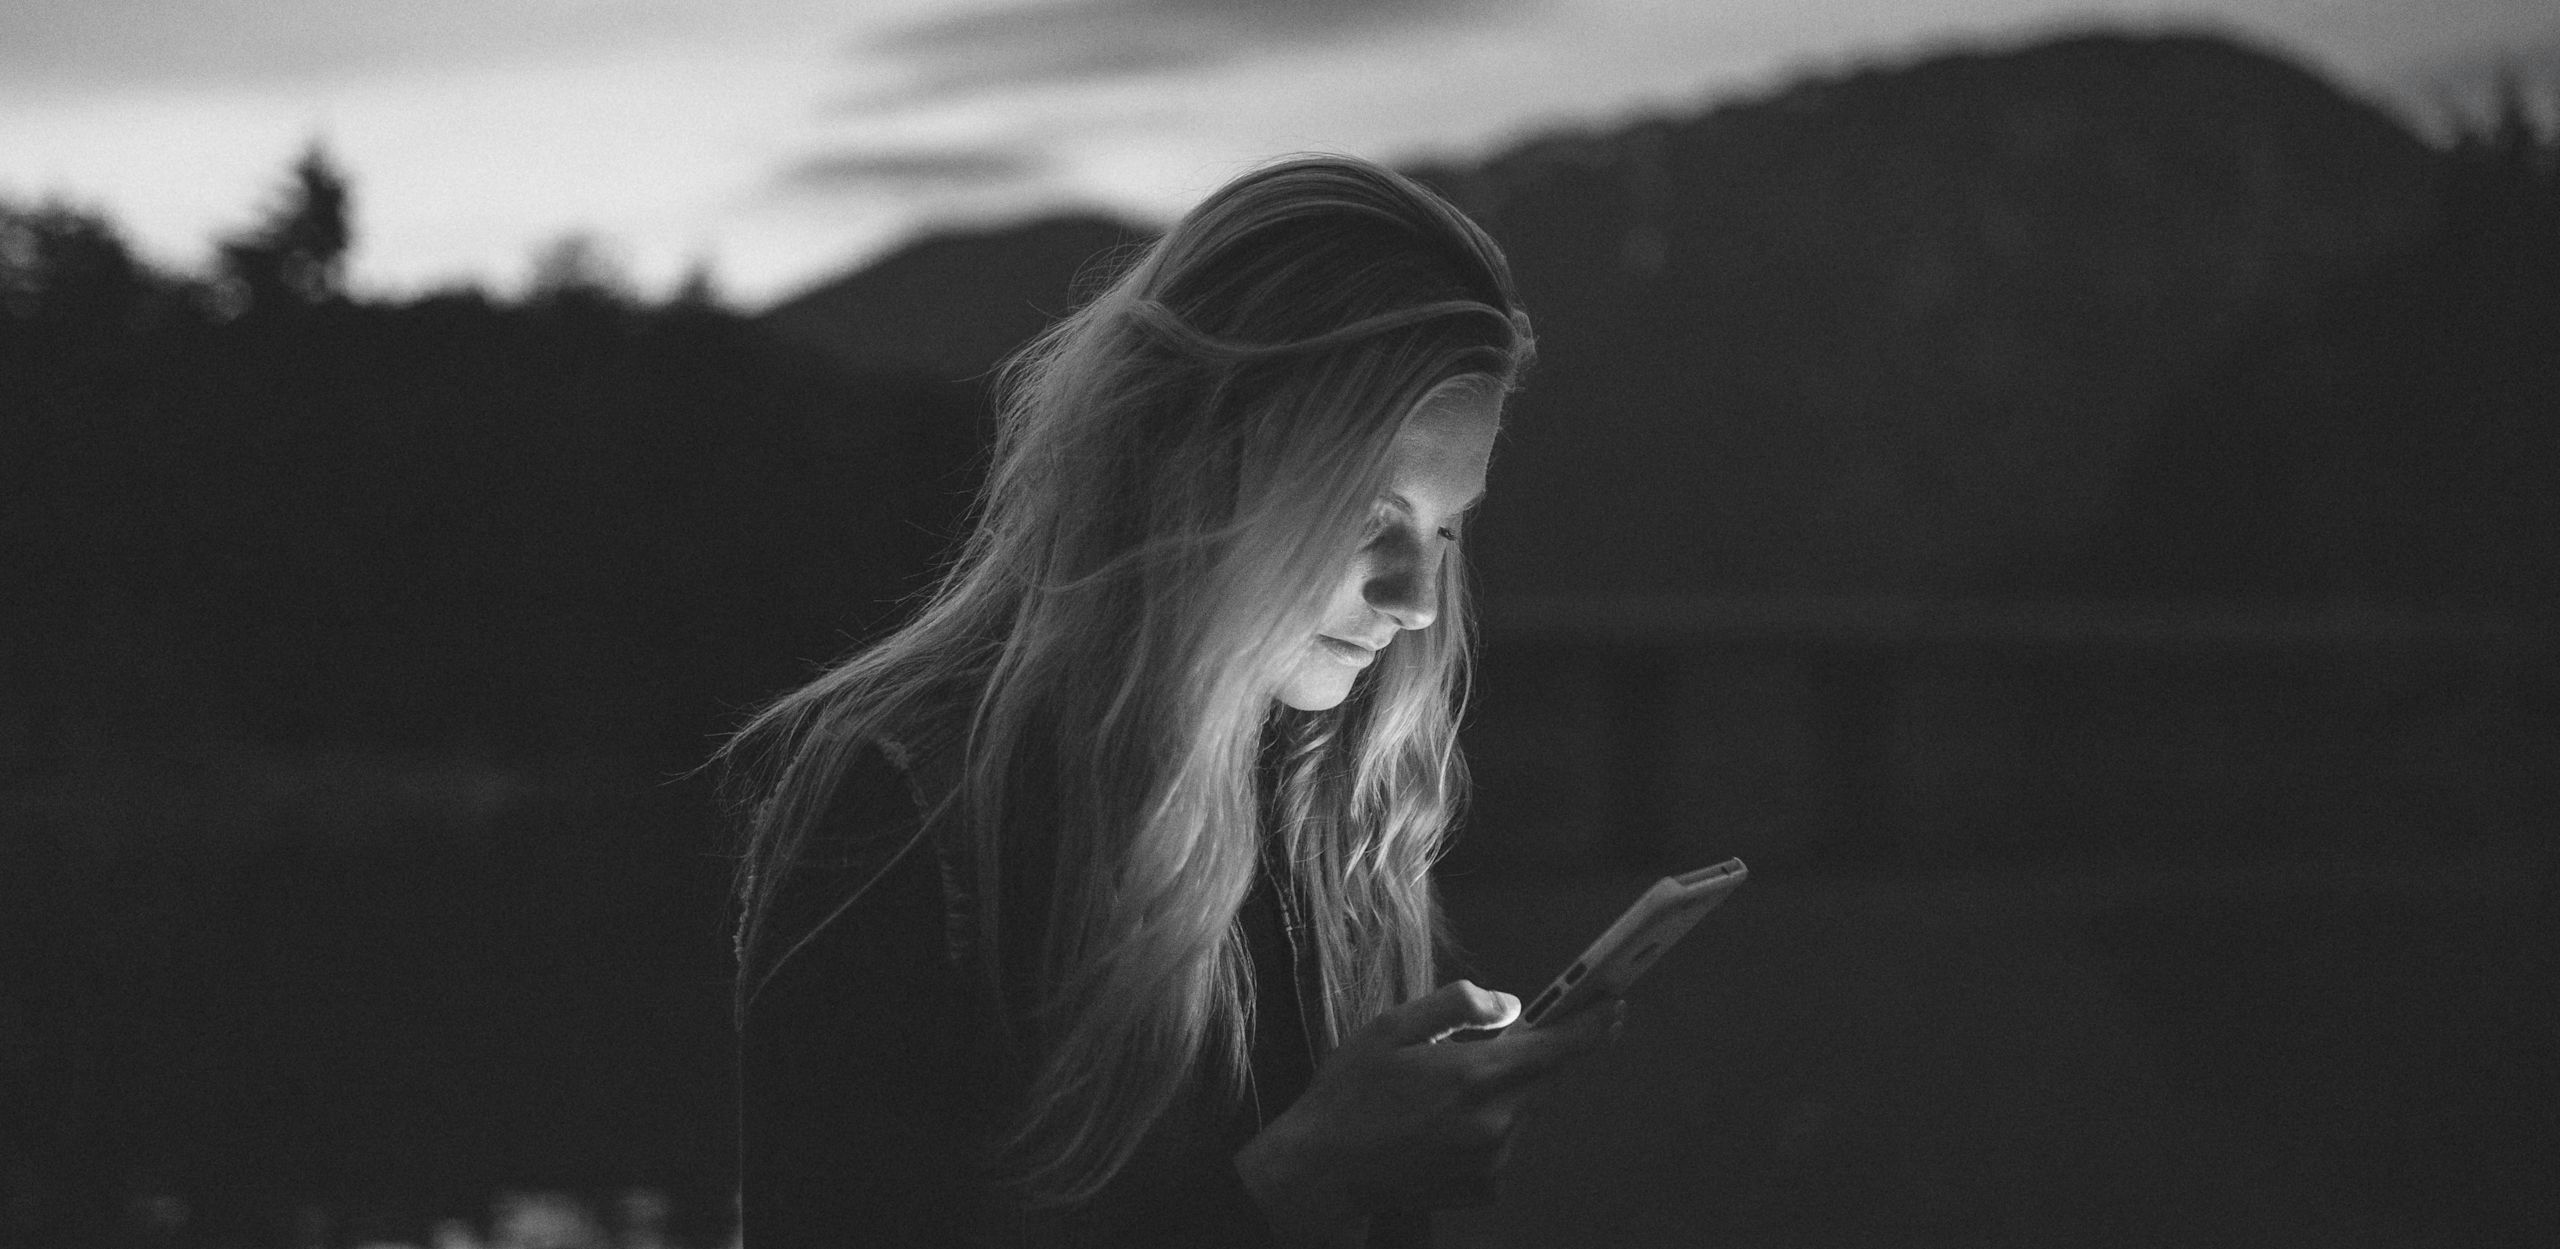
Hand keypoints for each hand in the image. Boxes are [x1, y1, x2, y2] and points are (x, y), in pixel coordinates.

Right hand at [1234, 979, 1622, 1244]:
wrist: (1324, 1172)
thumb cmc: (1351, 1094)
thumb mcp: (1392, 1027)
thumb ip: (1458, 1006)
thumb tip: (1511, 1005)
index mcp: (1477, 1074)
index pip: (1559, 1045)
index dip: (1593, 1021)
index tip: (1616, 1002)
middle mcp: (1497, 1121)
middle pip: (1540, 1076)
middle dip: (1520, 1056)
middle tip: (1472, 1049)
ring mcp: (1495, 1160)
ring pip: (1520, 1109)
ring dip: (1497, 1094)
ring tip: (1434, 1097)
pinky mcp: (1486, 1187)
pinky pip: (1502, 1143)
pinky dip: (1484, 1128)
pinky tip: (1436, 1129)